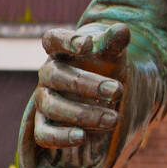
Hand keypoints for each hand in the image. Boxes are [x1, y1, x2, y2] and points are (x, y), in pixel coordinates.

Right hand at [33, 22, 129, 167]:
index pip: (53, 39)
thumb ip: (114, 42)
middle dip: (88, 84)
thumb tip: (122, 30)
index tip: (86, 44)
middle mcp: (48, 73)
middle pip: (57, 76)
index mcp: (60, 51)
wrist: (103, 92)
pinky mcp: (44, 124)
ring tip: (113, 118)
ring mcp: (44, 99)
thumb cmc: (104, 65)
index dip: (66, 41)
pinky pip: (44, 134)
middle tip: (119, 90)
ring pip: (52, 106)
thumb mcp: (111, 53)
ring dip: (83, 114)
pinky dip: (61, 137)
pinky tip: (82, 137)